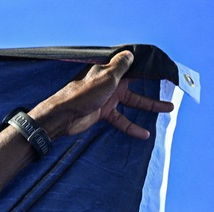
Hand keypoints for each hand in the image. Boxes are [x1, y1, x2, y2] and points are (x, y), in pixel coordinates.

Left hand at [32, 51, 174, 140]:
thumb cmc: (82, 93)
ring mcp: (106, 98)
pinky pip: (121, 119)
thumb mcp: (106, 76)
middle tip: (171, 88)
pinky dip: (132, 126)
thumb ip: (120, 66)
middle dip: (153, 86)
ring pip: (133, 101)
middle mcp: (109, 82)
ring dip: (149, 105)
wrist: (62, 115)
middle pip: (136, 84)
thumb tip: (129, 53)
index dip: (148, 67)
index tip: (164, 70)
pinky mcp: (102, 112)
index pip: (133, 65)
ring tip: (168, 109)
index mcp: (110, 70)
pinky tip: (144, 134)